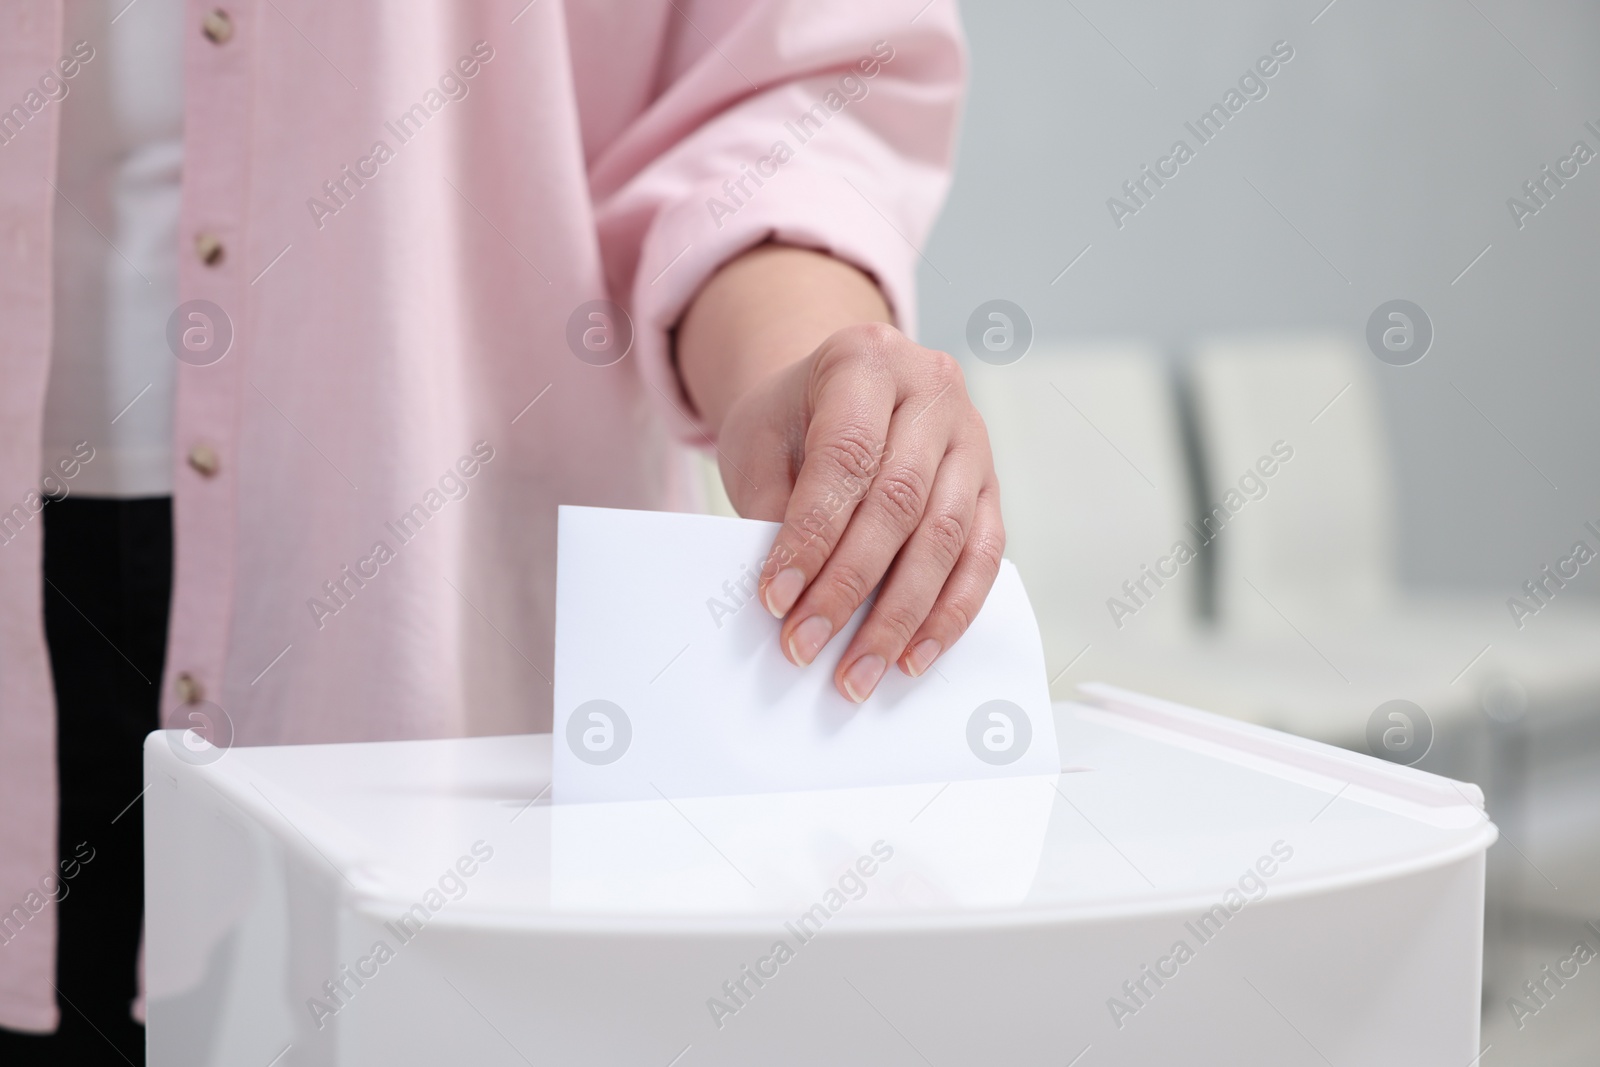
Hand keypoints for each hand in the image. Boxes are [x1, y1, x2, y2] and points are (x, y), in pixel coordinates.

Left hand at [716, 322, 1004, 701]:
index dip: (812, 534)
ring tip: (858, 671)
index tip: (776, 598)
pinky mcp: (990, 487)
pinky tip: (913, 656)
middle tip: (805, 645)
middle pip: (898, 502)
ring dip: (899, 615)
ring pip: (944, 537)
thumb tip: (790, 593)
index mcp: (867, 358)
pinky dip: (949, 614)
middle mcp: (933, 389)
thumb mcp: (760, 439)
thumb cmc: (793, 418)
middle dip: (848, 586)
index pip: (847, 456)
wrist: (841, 392)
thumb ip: (773, 504)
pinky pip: (982, 558)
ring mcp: (973, 438)